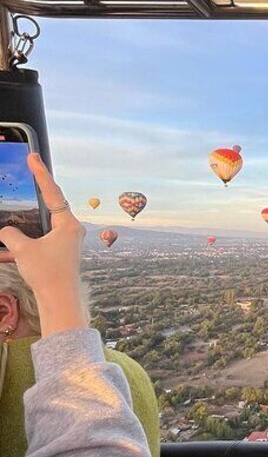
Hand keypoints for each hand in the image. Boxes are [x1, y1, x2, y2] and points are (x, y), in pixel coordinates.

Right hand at [0, 153, 86, 335]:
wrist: (59, 298)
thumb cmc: (47, 273)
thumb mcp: (22, 249)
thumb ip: (10, 233)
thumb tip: (6, 229)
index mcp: (68, 224)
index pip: (52, 193)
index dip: (41, 174)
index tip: (33, 158)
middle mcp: (72, 229)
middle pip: (51, 203)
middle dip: (37, 189)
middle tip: (27, 169)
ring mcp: (68, 240)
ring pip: (46, 220)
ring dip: (32, 213)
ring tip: (21, 199)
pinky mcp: (62, 250)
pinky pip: (44, 234)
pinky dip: (31, 231)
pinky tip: (17, 233)